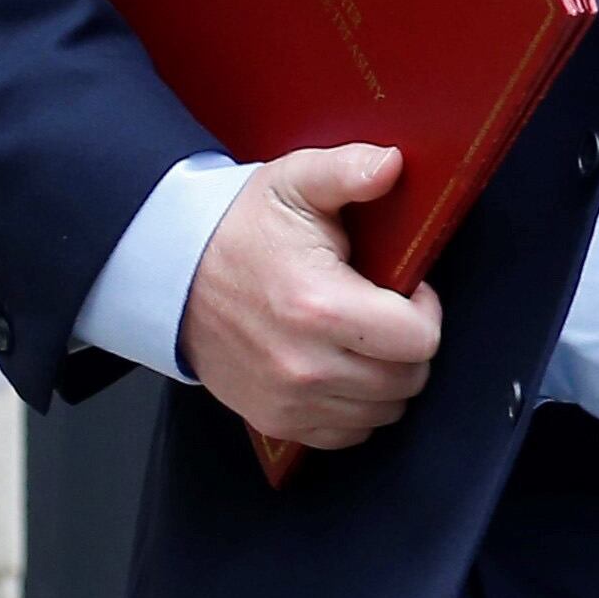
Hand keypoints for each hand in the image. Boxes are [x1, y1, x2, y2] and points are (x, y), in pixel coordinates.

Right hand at [180, 144, 441, 450]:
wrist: (173, 274)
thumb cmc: (242, 228)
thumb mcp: (295, 181)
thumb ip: (349, 169)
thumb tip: (392, 164)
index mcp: (320, 306)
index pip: (420, 340)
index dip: (425, 310)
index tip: (405, 289)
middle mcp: (305, 365)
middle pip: (407, 379)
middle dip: (410, 344)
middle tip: (385, 312)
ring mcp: (289, 400)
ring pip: (384, 410)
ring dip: (386, 377)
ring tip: (363, 337)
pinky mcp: (276, 420)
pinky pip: (348, 433)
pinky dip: (357, 406)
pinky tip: (344, 367)